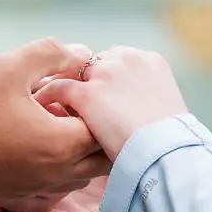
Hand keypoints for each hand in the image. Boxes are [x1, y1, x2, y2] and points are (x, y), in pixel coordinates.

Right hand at [0, 39, 109, 200]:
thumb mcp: (9, 66)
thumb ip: (52, 54)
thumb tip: (81, 54)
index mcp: (60, 146)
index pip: (106, 127)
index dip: (97, 101)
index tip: (75, 82)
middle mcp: (54, 176)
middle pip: (100, 157)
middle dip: (96, 128)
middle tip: (73, 100)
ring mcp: (34, 190)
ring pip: (78, 173)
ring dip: (76, 147)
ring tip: (51, 117)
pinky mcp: (15, 195)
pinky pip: (52, 183)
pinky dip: (53, 162)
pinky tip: (28, 136)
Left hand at [35, 45, 189, 158]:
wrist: (166, 152)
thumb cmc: (170, 143)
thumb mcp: (166, 111)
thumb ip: (147, 102)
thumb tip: (136, 113)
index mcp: (150, 61)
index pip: (117, 59)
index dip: (105, 77)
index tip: (99, 92)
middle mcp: (127, 59)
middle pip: (95, 62)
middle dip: (84, 79)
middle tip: (71, 98)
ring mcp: (106, 74)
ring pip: (73, 72)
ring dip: (62, 83)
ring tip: (49, 100)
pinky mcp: (88, 93)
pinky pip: (58, 88)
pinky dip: (47, 96)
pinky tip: (41, 107)